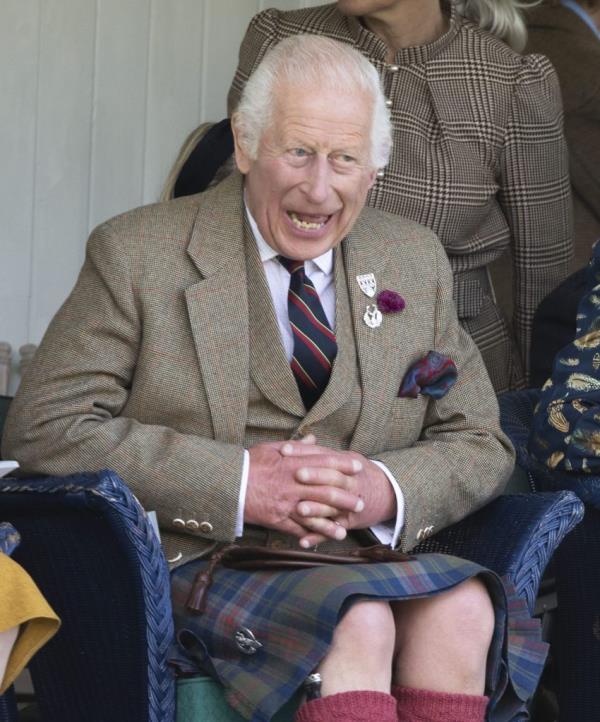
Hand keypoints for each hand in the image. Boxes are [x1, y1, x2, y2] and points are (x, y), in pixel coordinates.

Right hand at [245, 437, 364, 540]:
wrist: (228, 484)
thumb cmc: (249, 463)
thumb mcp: (272, 448)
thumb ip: (297, 446)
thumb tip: (314, 439)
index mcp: (292, 464)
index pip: (323, 463)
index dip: (343, 466)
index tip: (358, 468)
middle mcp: (292, 484)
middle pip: (325, 491)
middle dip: (345, 498)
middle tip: (361, 502)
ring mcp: (286, 503)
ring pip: (315, 513)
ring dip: (333, 520)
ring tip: (348, 527)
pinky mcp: (278, 519)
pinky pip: (299, 528)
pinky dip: (313, 533)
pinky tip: (326, 538)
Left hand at [280, 440, 396, 547]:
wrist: (388, 494)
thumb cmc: (359, 474)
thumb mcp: (347, 458)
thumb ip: (325, 451)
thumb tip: (304, 439)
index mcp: (347, 463)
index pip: (325, 455)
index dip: (305, 452)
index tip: (285, 450)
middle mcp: (350, 482)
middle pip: (333, 478)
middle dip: (316, 476)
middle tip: (297, 475)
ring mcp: (350, 503)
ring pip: (333, 507)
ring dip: (316, 509)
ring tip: (299, 510)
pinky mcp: (348, 522)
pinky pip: (332, 531)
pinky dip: (318, 537)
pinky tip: (303, 541)